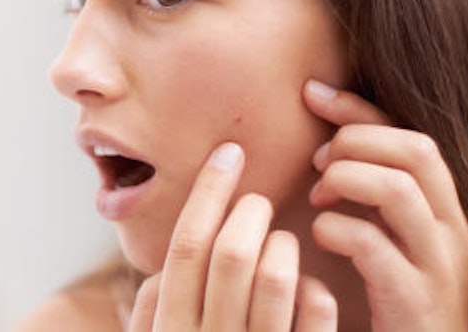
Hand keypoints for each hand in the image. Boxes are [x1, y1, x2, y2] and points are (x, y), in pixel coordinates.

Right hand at [128, 143, 331, 331]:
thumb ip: (150, 311)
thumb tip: (162, 266)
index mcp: (171, 331)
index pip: (186, 245)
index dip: (208, 191)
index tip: (229, 154)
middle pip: (232, 253)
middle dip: (250, 211)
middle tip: (258, 203)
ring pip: (276, 276)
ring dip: (281, 245)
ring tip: (279, 245)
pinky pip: (317, 309)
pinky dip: (314, 287)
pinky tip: (305, 287)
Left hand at [303, 80, 467, 330]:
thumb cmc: (397, 302)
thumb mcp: (390, 236)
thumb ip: (369, 192)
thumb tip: (324, 141)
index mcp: (446, 207)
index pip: (411, 133)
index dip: (358, 106)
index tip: (312, 93)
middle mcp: (453, 229)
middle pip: (416, 149)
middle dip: (355, 140)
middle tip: (317, 163)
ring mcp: (438, 265)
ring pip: (398, 188)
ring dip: (344, 179)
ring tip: (318, 198)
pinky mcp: (414, 300)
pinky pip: (372, 244)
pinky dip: (335, 229)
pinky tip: (320, 237)